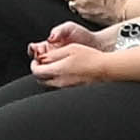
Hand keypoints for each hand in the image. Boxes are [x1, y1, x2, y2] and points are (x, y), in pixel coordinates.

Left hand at [21, 25, 136, 86]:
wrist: (106, 69)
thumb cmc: (90, 57)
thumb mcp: (70, 49)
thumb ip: (53, 54)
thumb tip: (42, 58)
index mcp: (58, 70)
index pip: (36, 72)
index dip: (33, 65)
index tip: (35, 60)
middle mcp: (60, 82)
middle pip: (40, 80)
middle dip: (38, 72)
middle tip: (41, 64)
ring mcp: (66, 88)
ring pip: (48, 85)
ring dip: (46, 76)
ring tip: (52, 68)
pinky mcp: (72, 90)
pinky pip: (58, 87)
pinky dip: (55, 80)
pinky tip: (62, 73)